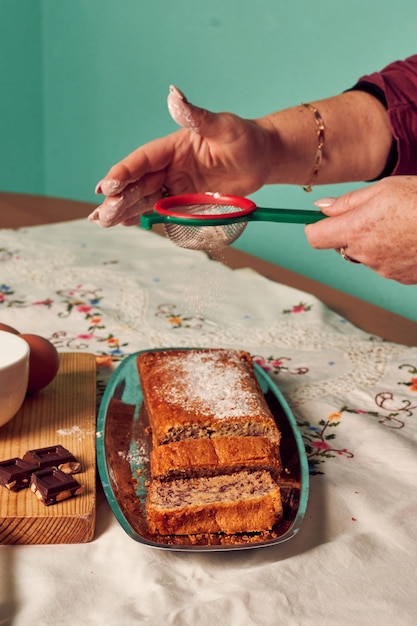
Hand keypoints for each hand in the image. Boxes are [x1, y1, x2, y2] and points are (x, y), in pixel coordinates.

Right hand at [89, 86, 273, 226]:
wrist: (263, 159)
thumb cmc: (245, 138)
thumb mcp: (222, 126)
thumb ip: (195, 115)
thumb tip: (173, 95)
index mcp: (173, 146)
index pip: (142, 160)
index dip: (123, 173)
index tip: (106, 186)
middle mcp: (170, 166)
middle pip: (137, 183)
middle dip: (118, 198)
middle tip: (102, 215)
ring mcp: (176, 184)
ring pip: (144, 198)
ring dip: (124, 210)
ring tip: (103, 222)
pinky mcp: (186, 200)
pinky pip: (160, 209)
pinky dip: (142, 216)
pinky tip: (127, 223)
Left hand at [305, 176, 416, 283]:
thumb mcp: (385, 189)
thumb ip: (349, 202)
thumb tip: (321, 208)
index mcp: (355, 230)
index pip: (315, 238)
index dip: (315, 228)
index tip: (321, 220)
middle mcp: (364, 254)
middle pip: (342, 246)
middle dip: (352, 232)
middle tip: (378, 213)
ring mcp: (383, 270)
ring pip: (366, 255)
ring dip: (376, 242)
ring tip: (403, 223)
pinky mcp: (401, 278)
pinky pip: (387, 265)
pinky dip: (394, 253)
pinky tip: (413, 238)